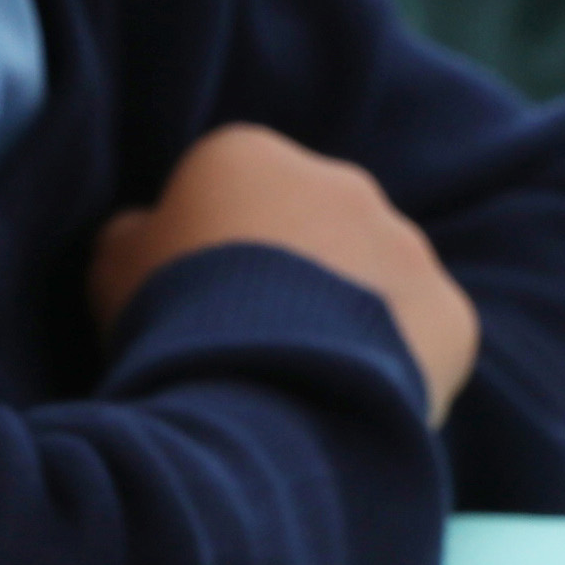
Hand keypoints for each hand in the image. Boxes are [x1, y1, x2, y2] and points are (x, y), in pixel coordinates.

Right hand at [95, 121, 483, 406]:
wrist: (256, 396)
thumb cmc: (169, 323)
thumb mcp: (112, 269)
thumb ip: (135, 237)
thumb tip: (147, 231)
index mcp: (252, 157)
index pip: (233, 190)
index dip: (212, 253)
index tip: (196, 309)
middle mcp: (340, 183)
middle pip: (313, 227)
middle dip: (292, 275)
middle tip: (256, 349)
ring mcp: (404, 246)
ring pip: (375, 280)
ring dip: (349, 319)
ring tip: (305, 388)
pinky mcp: (452, 313)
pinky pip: (423, 337)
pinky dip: (397, 366)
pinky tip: (353, 407)